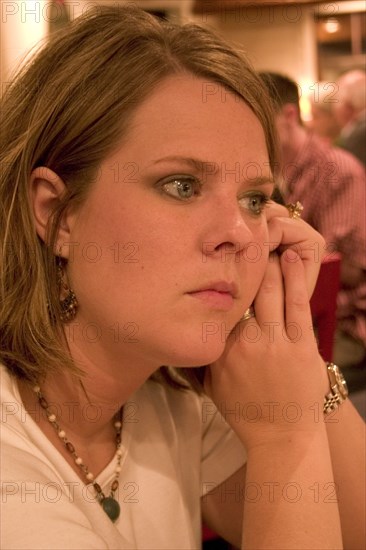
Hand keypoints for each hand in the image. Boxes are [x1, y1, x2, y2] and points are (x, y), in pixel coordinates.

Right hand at [204, 204, 327, 448]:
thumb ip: (202, 353)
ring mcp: (276, 342)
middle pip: (243, 291)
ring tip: (265, 238)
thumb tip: (186, 328)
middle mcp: (246, 342)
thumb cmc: (245, 410)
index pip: (218, 304)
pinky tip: (288, 258)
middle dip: (243, 261)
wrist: (281, 436)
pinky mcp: (302, 346)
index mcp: (222, 349)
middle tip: (241, 236)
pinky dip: (293, 278)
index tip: (214, 256)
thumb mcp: (212, 384)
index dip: (216, 277)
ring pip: (269, 292)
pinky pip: (296, 305)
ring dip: (267, 263)